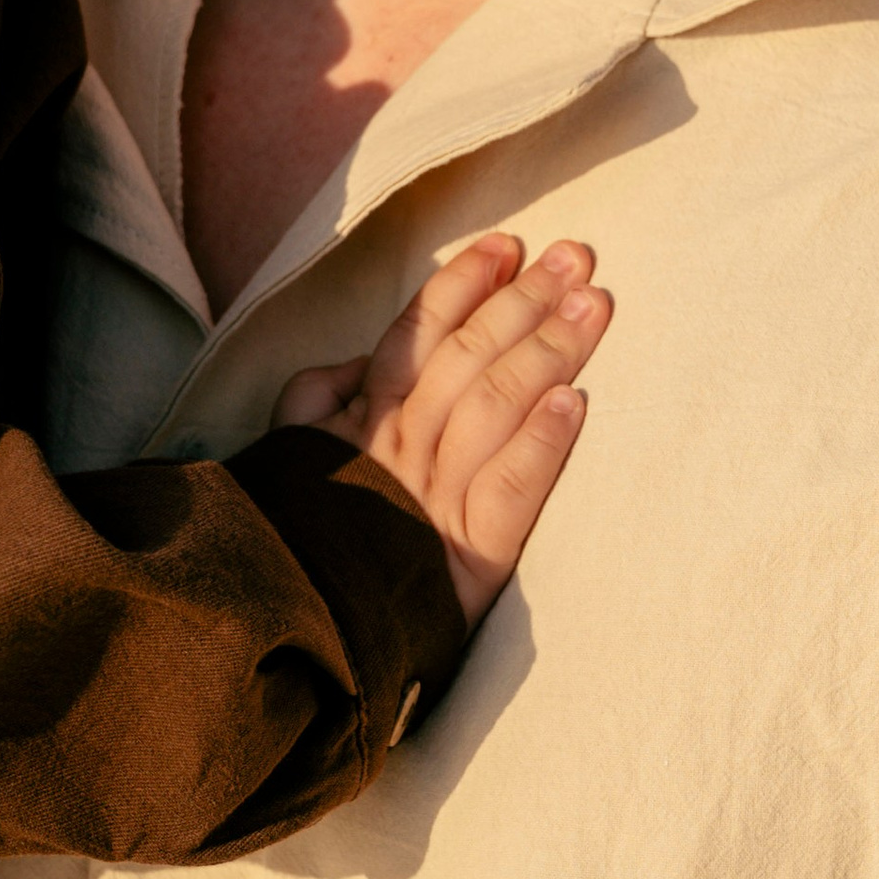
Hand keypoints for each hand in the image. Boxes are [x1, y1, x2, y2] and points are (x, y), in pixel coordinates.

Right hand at [275, 232, 609, 620]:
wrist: (285, 633)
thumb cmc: (295, 539)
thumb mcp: (287, 456)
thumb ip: (316, 397)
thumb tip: (358, 359)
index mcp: (362, 421)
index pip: (417, 334)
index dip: (463, 284)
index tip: (508, 245)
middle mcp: (401, 449)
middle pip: (470, 357)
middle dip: (524, 299)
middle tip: (578, 257)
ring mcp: (436, 500)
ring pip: (496, 407)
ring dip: (548, 350)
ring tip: (593, 307)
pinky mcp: (471, 558)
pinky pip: (509, 491)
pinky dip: (542, 444)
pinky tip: (576, 401)